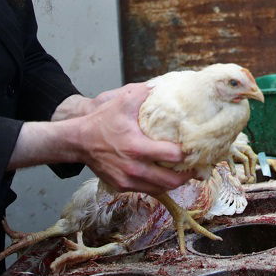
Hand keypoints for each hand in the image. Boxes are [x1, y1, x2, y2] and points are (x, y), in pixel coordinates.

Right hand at [78, 83, 194, 193]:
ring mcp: (128, 180)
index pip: (172, 156)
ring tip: (186, 173)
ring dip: (175, 183)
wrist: (78, 142)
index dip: (188, 153)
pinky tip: (167, 176)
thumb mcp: (122, 102)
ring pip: (161, 189)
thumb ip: (144, 92)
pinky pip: (148, 191)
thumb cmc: (101, 121)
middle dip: (187, 175)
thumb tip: (164, 85)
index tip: (197, 147)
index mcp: (137, 147)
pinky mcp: (122, 186)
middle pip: (171, 180)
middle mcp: (134, 168)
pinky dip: (160, 185)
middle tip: (197, 166)